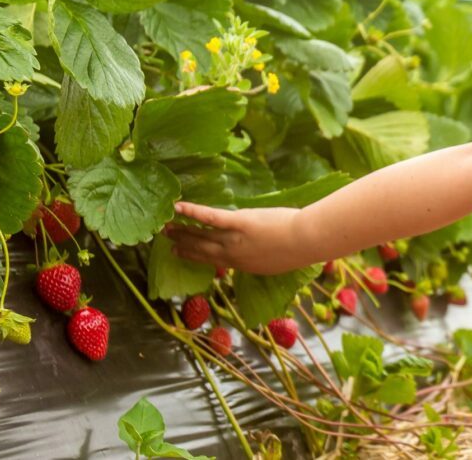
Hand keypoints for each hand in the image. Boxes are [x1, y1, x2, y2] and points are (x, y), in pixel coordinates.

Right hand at [162, 202, 305, 274]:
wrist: (305, 241)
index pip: (214, 260)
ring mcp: (234, 239)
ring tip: (166, 227)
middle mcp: (233, 255)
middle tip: (167, 242)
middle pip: (202, 249)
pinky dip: (192, 212)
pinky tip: (178, 206)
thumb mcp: (275, 261)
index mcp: (243, 265)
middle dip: (184, 245)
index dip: (196, 257)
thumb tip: (257, 251)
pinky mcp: (238, 222)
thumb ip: (260, 257)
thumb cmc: (298, 250)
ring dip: (182, 230)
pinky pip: (210, 217)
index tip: (182, 254)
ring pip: (201, 235)